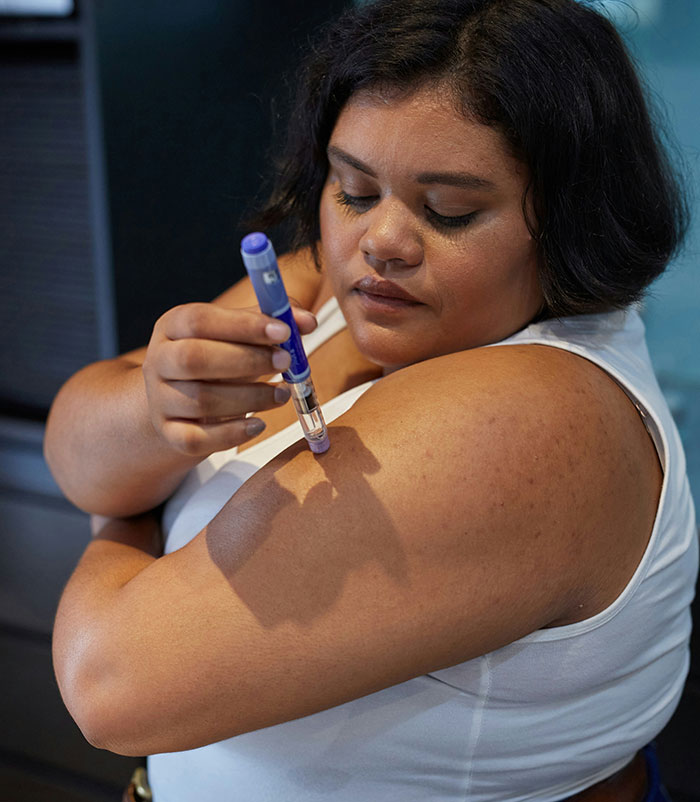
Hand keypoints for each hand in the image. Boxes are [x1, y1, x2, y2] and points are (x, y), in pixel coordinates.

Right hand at [142, 302, 316, 456]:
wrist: (181, 402)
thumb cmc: (216, 358)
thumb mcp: (238, 333)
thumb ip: (272, 322)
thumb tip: (306, 321)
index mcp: (173, 326)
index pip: (200, 320)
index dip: (243, 325)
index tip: (282, 331)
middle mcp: (158, 360)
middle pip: (193, 359)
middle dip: (246, 361)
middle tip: (286, 362)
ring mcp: (160, 400)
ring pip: (201, 401)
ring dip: (250, 398)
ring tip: (281, 394)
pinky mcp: (169, 434)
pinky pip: (196, 440)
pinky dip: (232, 434)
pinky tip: (258, 424)